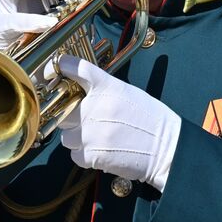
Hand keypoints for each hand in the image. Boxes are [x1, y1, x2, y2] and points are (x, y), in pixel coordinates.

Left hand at [57, 56, 180, 190]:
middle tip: (87, 121)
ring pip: (66, 136)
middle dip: (72, 118)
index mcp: (107, 87)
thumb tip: (81, 91)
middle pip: (63, 110)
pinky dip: (84, 156)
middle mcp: (95, 107)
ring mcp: (91, 132)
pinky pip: (75, 155)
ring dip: (78, 138)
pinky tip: (101, 151)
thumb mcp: (128, 93)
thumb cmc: (151, 120)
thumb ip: (103, 90)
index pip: (77, 68)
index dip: (62, 66)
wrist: (166, 148)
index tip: (55, 69)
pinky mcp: (92, 155)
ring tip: (98, 139)